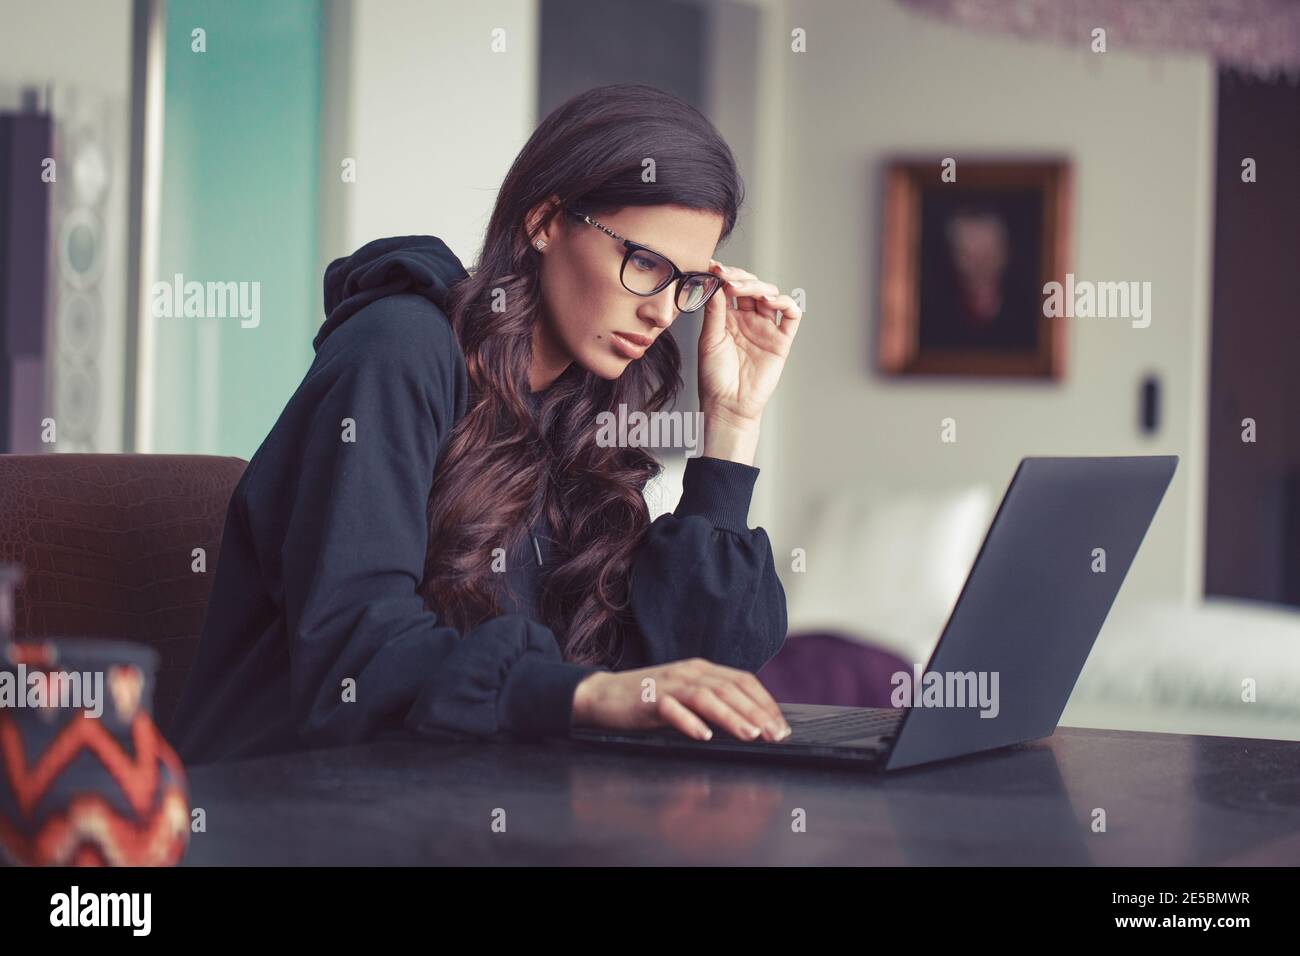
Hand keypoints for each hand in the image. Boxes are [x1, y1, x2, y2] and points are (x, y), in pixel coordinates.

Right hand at [572, 658, 791, 741]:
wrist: (603, 695)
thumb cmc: (649, 701)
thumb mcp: (686, 697)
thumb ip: (713, 703)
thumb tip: (752, 724)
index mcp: (702, 669)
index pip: (742, 680)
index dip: (765, 702)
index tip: (781, 726)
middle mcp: (689, 672)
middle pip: (729, 689)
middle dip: (756, 712)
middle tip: (774, 735)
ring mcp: (668, 684)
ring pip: (706, 697)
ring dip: (730, 716)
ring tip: (750, 735)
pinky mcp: (648, 699)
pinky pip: (671, 709)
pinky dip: (689, 722)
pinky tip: (703, 735)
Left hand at [697, 260, 802, 428]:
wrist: (728, 405)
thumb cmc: (714, 377)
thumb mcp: (709, 340)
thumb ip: (714, 312)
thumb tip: (715, 283)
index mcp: (728, 318)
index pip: (730, 288)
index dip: (724, 275)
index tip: (712, 266)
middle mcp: (748, 319)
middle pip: (751, 287)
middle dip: (739, 278)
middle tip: (726, 277)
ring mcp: (766, 328)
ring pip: (770, 295)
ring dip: (758, 286)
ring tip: (740, 289)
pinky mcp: (781, 340)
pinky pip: (791, 315)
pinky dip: (785, 302)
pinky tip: (769, 300)